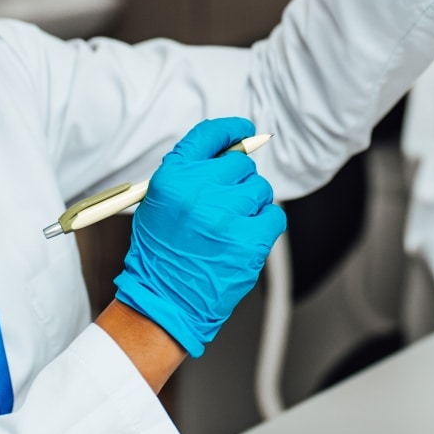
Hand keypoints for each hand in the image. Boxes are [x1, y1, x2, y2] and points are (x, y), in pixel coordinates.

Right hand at [113, 118, 285, 357]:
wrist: (164, 301)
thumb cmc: (161, 255)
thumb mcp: (159, 204)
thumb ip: (190, 175)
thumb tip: (229, 153)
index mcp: (173, 177)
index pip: (210, 135)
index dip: (233, 131)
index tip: (245, 132)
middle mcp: (199, 190)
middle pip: (241, 165)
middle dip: (238, 184)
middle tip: (224, 210)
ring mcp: (226, 214)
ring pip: (259, 190)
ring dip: (251, 207)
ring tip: (228, 230)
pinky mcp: (250, 239)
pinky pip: (274, 216)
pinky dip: (264, 227)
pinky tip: (244, 241)